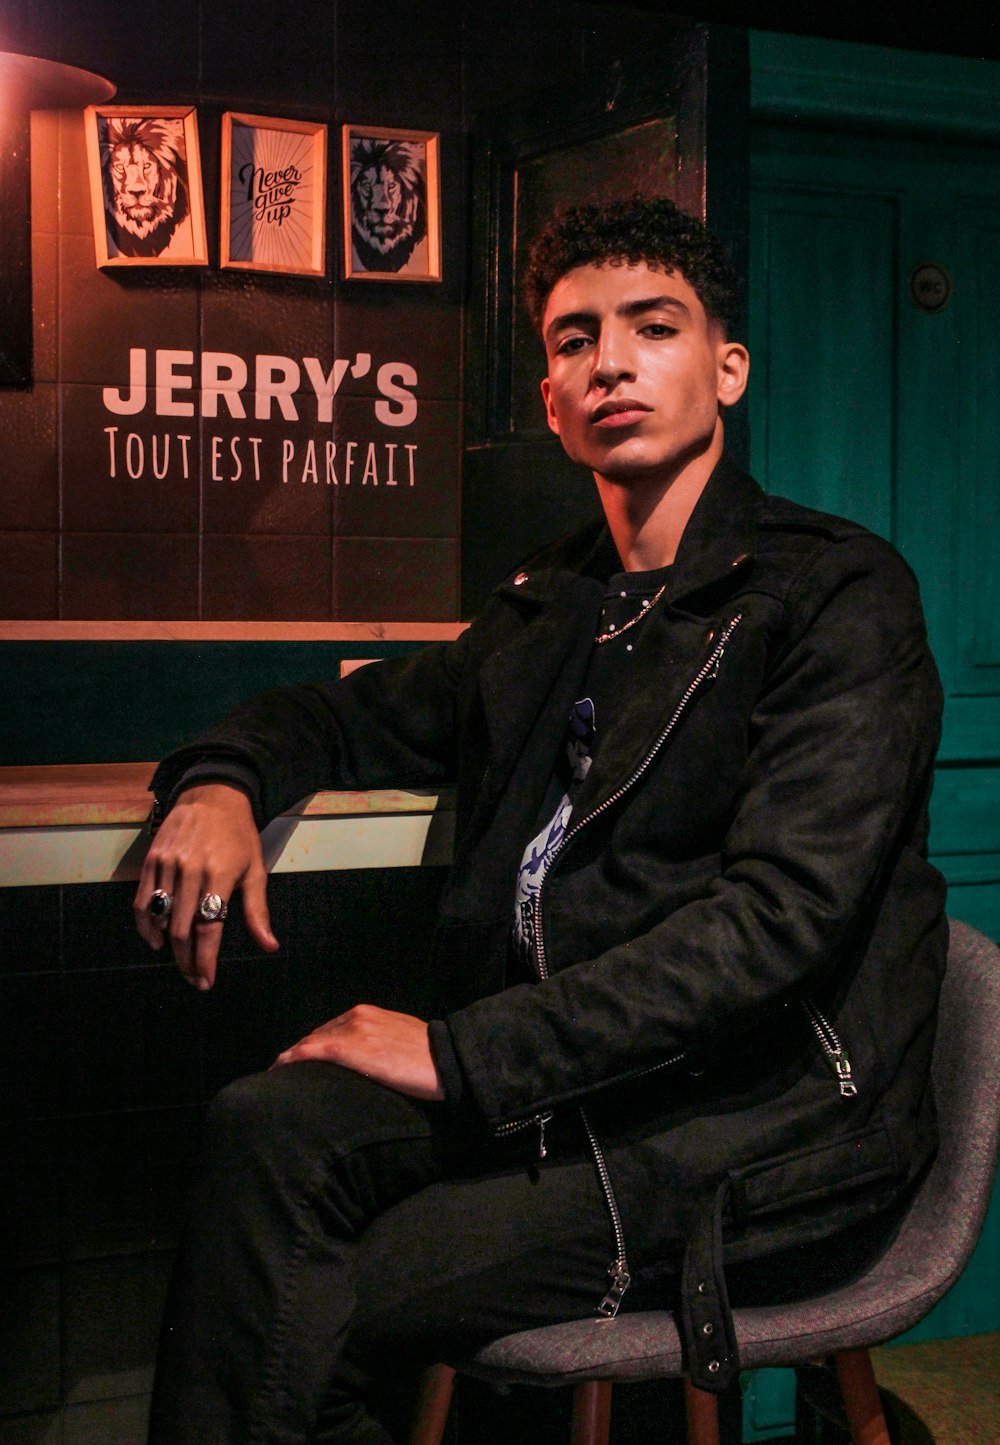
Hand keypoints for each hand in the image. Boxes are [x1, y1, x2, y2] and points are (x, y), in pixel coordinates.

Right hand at [134, 783, 278, 989]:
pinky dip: (146, 925)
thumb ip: (257, 911)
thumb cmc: (239, 836)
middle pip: (182, 929)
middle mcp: (191, 871)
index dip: (206, 960)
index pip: (208, 928)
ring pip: (160, 918)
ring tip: (180, 961)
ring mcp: (168, 864)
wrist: (212, 796)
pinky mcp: (151, 860)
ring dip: (167, 946)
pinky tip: (155, 939)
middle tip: (193, 978)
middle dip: (187, 960)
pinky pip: (142, 901)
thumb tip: (269, 947)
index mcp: (220, 875)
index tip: (206, 981)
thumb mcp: (255, 870)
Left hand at [273, 1005, 444, 1100]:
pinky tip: (279, 1069)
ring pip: (310, 1043)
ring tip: (277, 1074)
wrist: (447, 1061)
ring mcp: (353, 1032)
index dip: (311, 1046)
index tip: (299, 1061)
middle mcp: (357, 1017)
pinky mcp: (352, 1050)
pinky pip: (312, 1052)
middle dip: (299, 1053)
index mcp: (368, 1013)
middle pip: (316, 1035)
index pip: (329, 1030)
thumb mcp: (399, 1038)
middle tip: (283, 1072)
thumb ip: (378, 1041)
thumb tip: (367, 1060)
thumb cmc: (428, 1056)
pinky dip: (292, 1059)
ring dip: (291, 1058)